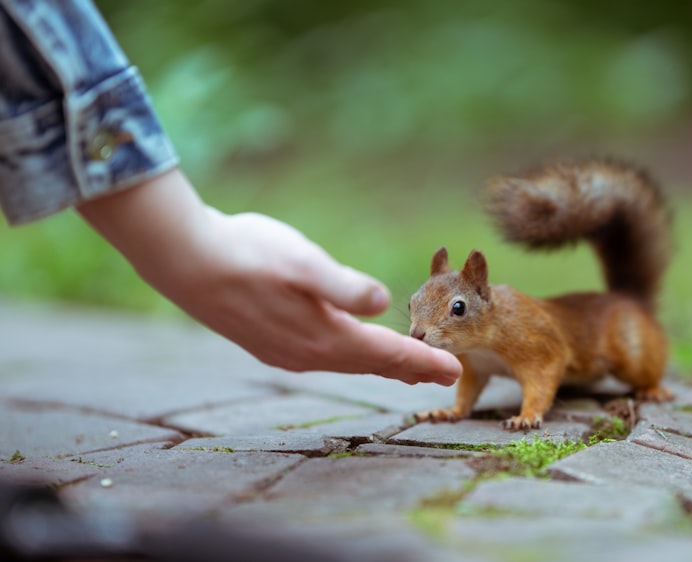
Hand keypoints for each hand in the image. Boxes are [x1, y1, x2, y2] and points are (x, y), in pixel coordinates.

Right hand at [78, 169, 460, 384]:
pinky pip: (324, 359)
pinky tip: (350, 350)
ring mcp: (286, 354)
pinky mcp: (269, 344)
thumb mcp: (303, 261)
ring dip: (380, 365)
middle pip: (371, 365)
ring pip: (347, 364)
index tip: (453, 370)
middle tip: (444, 375)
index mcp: (325, 337)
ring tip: (406, 367)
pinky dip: (351, 357)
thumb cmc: (246, 253)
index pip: (387, 354)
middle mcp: (308, 355)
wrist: (183, 260)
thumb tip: (385, 302)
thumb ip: (345, 286)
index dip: (422, 362)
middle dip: (409, 369)